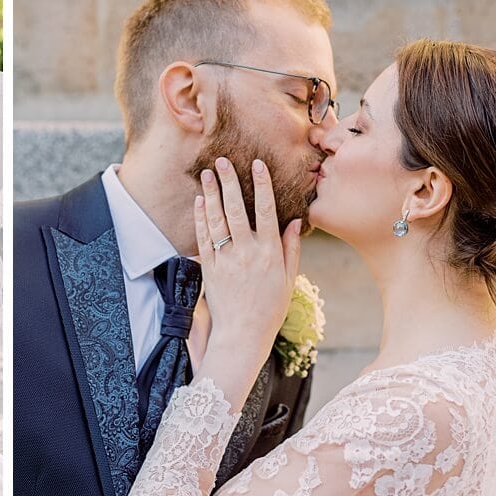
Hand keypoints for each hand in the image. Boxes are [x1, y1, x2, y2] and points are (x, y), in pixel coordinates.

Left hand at [195, 157, 300, 362]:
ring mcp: (226, 259)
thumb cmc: (270, 308)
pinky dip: (201, 218)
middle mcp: (247, 252)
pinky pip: (204, 237)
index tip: (258, 164)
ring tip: (207, 173)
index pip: (266, 210)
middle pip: (237, 209)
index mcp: (270, 252)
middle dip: (230, 182)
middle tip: (222, 161)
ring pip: (217, 219)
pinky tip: (199, 201)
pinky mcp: (209, 267)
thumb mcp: (289, 278)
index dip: (262, 185)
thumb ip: (292, 248)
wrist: (243, 334)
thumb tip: (295, 220)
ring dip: (211, 194)